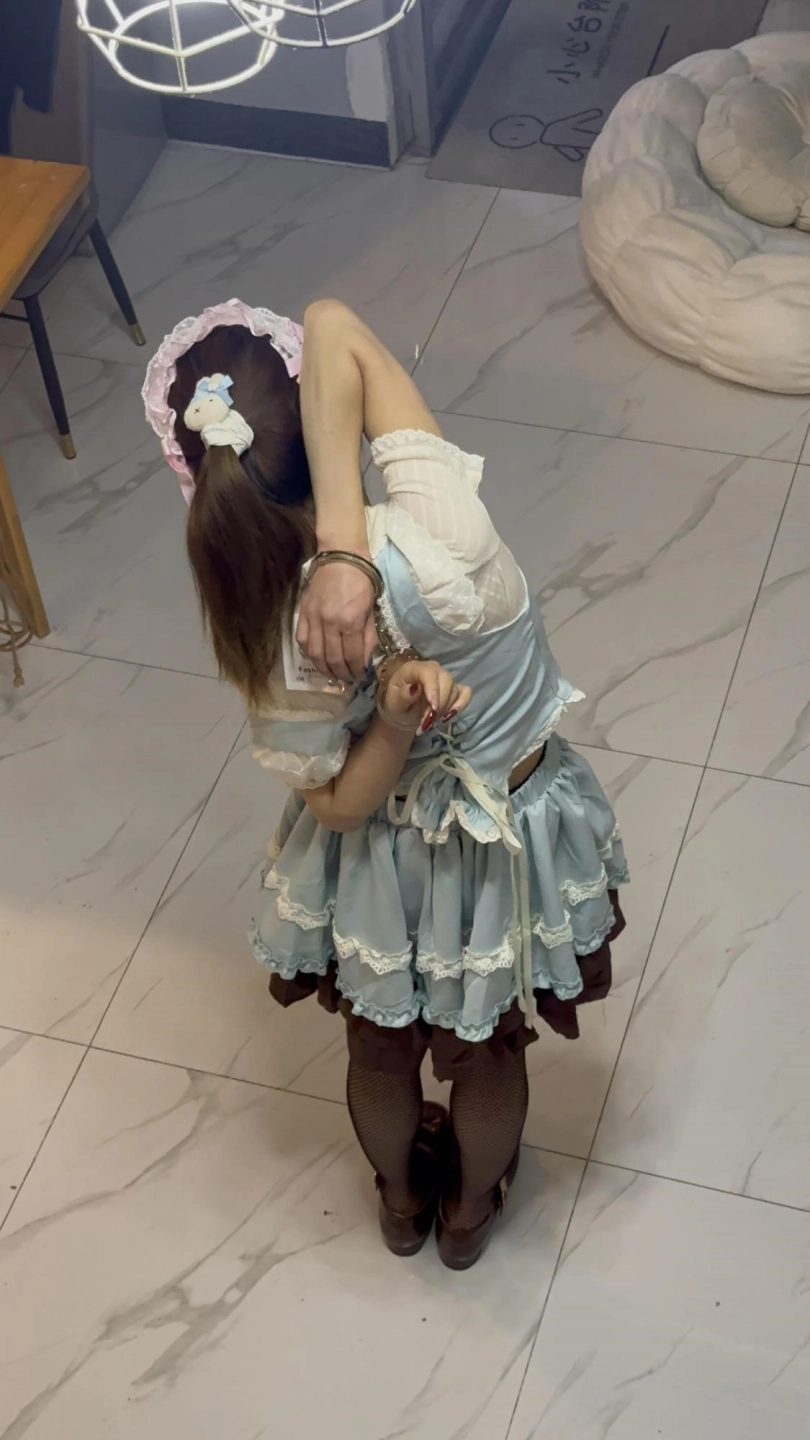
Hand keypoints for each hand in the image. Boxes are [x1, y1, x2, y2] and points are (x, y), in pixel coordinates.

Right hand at [297, 562, 377, 683]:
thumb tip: (364, 660)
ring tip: (332, 675)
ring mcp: (313, 618)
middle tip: (347, 680)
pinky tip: (316, 658)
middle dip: (341, 674)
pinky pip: (302, 640)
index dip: (356, 671)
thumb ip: (367, 637)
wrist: (341, 557)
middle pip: (333, 659)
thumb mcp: (371, 610)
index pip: (352, 656)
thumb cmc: (361, 581)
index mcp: (350, 622)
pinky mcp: (302, 613)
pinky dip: (309, 653)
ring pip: (315, 654)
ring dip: (323, 669)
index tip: (359, 677)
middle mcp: (329, 623)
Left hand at [382, 659, 471, 734]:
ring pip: (455, 690)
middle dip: (439, 704)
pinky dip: (460, 705)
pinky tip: (449, 716)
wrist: (405, 712)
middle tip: (428, 721)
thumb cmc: (398, 705)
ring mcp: (445, 678)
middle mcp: (433, 669)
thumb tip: (415, 688)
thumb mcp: (394, 703)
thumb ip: (403, 696)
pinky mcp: (455, 688)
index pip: (429, 673)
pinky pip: (466, 693)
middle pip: (446, 680)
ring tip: (430, 722)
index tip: (433, 709)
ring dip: (445, 709)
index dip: (433, 689)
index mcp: (415, 668)